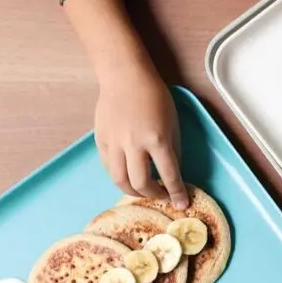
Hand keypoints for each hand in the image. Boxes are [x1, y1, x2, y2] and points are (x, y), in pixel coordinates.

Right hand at [94, 65, 188, 208]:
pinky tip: (128, 175)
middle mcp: (134, 144)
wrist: (125, 77)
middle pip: (141, 184)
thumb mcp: (173, 124)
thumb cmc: (155, 97)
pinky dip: (119, 176)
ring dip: (133, 191)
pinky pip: (108, 167)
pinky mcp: (101, 140)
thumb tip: (173, 174)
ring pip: (120, 180)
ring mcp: (114, 143)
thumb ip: (173, 150)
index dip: (176, 193)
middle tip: (162, 195)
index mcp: (157, 139)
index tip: (181, 204)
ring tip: (143, 191)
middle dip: (154, 195)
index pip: (169, 175)